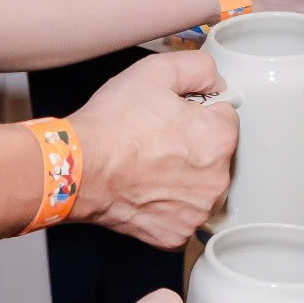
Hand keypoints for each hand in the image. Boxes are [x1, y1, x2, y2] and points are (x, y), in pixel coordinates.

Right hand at [67, 51, 238, 246]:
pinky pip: (181, 214)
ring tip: (149, 164)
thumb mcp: (157, 71)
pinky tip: (145, 189)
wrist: (78, 168)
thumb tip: (215, 81)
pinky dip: (167, 204)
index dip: (197, 110)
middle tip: (157, 138)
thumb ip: (199, 68)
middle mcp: (216, 180)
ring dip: (183, 176)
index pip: (225, 116)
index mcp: (220, 139)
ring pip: (200, 186)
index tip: (173, 115)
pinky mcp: (175, 235)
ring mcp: (196, 212)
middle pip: (215, 154)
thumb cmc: (113, 125)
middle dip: (194, 145)